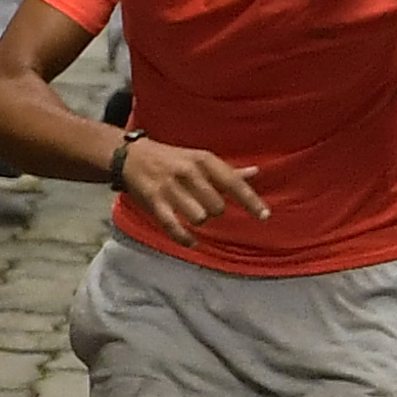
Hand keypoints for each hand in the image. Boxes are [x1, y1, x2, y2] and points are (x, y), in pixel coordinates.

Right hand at [115, 138, 266, 247]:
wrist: (131, 156)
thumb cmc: (173, 160)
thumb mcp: (200, 159)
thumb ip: (228, 171)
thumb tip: (256, 172)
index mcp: (204, 160)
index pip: (234, 182)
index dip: (251, 201)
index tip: (265, 216)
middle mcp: (189, 172)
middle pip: (217, 207)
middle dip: (214, 211)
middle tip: (202, 203)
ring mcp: (170, 187)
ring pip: (199, 218)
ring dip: (198, 220)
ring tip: (190, 212)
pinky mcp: (154, 202)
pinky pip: (175, 227)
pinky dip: (185, 238)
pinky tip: (191, 241)